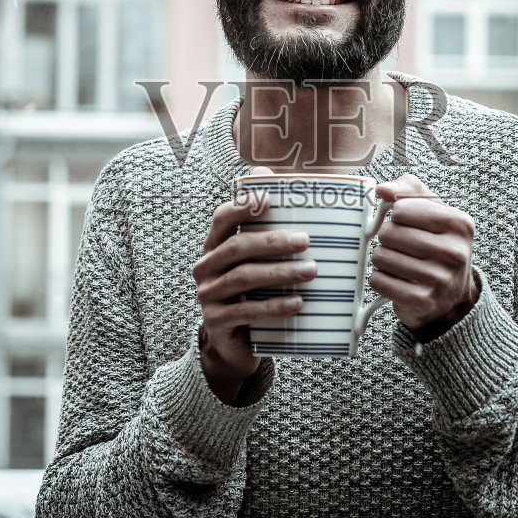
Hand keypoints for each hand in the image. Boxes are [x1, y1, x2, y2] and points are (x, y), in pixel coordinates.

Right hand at [191, 167, 315, 402]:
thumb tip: (267, 173)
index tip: (269, 199)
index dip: (242, 206)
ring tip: (311, 271)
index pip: (221, 219)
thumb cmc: (251, 293)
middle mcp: (206, 267)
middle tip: (305, 240)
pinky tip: (297, 303)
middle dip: (272, 242)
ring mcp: (207, 295)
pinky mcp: (216, 321)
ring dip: (279, 272)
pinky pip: (246, 311)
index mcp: (214, 247)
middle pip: (236, 247)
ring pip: (242, 277)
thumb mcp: (256, 263)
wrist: (235, 343)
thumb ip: (263, 228)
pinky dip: (274, 306)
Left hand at [368, 173, 478, 334]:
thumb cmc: (437, 245)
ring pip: (381, 256)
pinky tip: (394, 279)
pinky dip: (380, 279)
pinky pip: (379, 280)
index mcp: (459, 224)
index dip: (396, 215)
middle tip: (399, 245)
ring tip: (398, 262)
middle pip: (389, 232)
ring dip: (382, 259)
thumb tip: (382, 189)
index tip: (405, 223)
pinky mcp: (422, 301)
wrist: (450, 296)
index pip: (401, 208)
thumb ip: (407, 189)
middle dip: (387, 238)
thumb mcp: (433, 211)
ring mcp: (440, 280)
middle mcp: (454, 252)